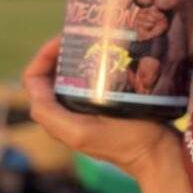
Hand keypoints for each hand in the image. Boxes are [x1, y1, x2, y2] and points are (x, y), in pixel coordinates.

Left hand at [22, 35, 178, 179]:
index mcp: (58, 122)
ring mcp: (82, 117)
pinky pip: (84, 87)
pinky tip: (107, 59)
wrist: (159, 156)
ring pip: (66, 82)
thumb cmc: (131, 140)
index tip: (63, 40)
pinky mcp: (98, 115)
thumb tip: (39, 93)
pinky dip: (89, 71)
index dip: (42, 57)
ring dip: (73, 61)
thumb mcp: (90, 127)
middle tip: (80, 36)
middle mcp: (65, 119)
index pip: (34, 82)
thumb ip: (58, 112)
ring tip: (92, 42)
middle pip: (48, 79)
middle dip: (59, 54)